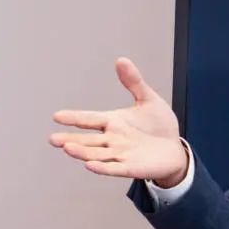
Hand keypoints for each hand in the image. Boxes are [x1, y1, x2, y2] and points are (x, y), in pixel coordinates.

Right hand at [49, 58, 188, 185]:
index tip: (57, 116)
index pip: (90, 119)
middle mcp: (113, 139)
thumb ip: (134, 82)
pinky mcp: (131, 167)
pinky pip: (115, 168)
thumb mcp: (148, 100)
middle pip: (88, 140)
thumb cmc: (160, 126)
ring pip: (97, 154)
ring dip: (82, 152)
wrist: (175, 149)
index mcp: (114, 122)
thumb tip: (121, 60)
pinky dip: (103, 168)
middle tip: (53, 139)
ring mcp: (121, 155)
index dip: (74, 118)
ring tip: (68, 148)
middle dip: (71, 139)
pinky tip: (90, 166)